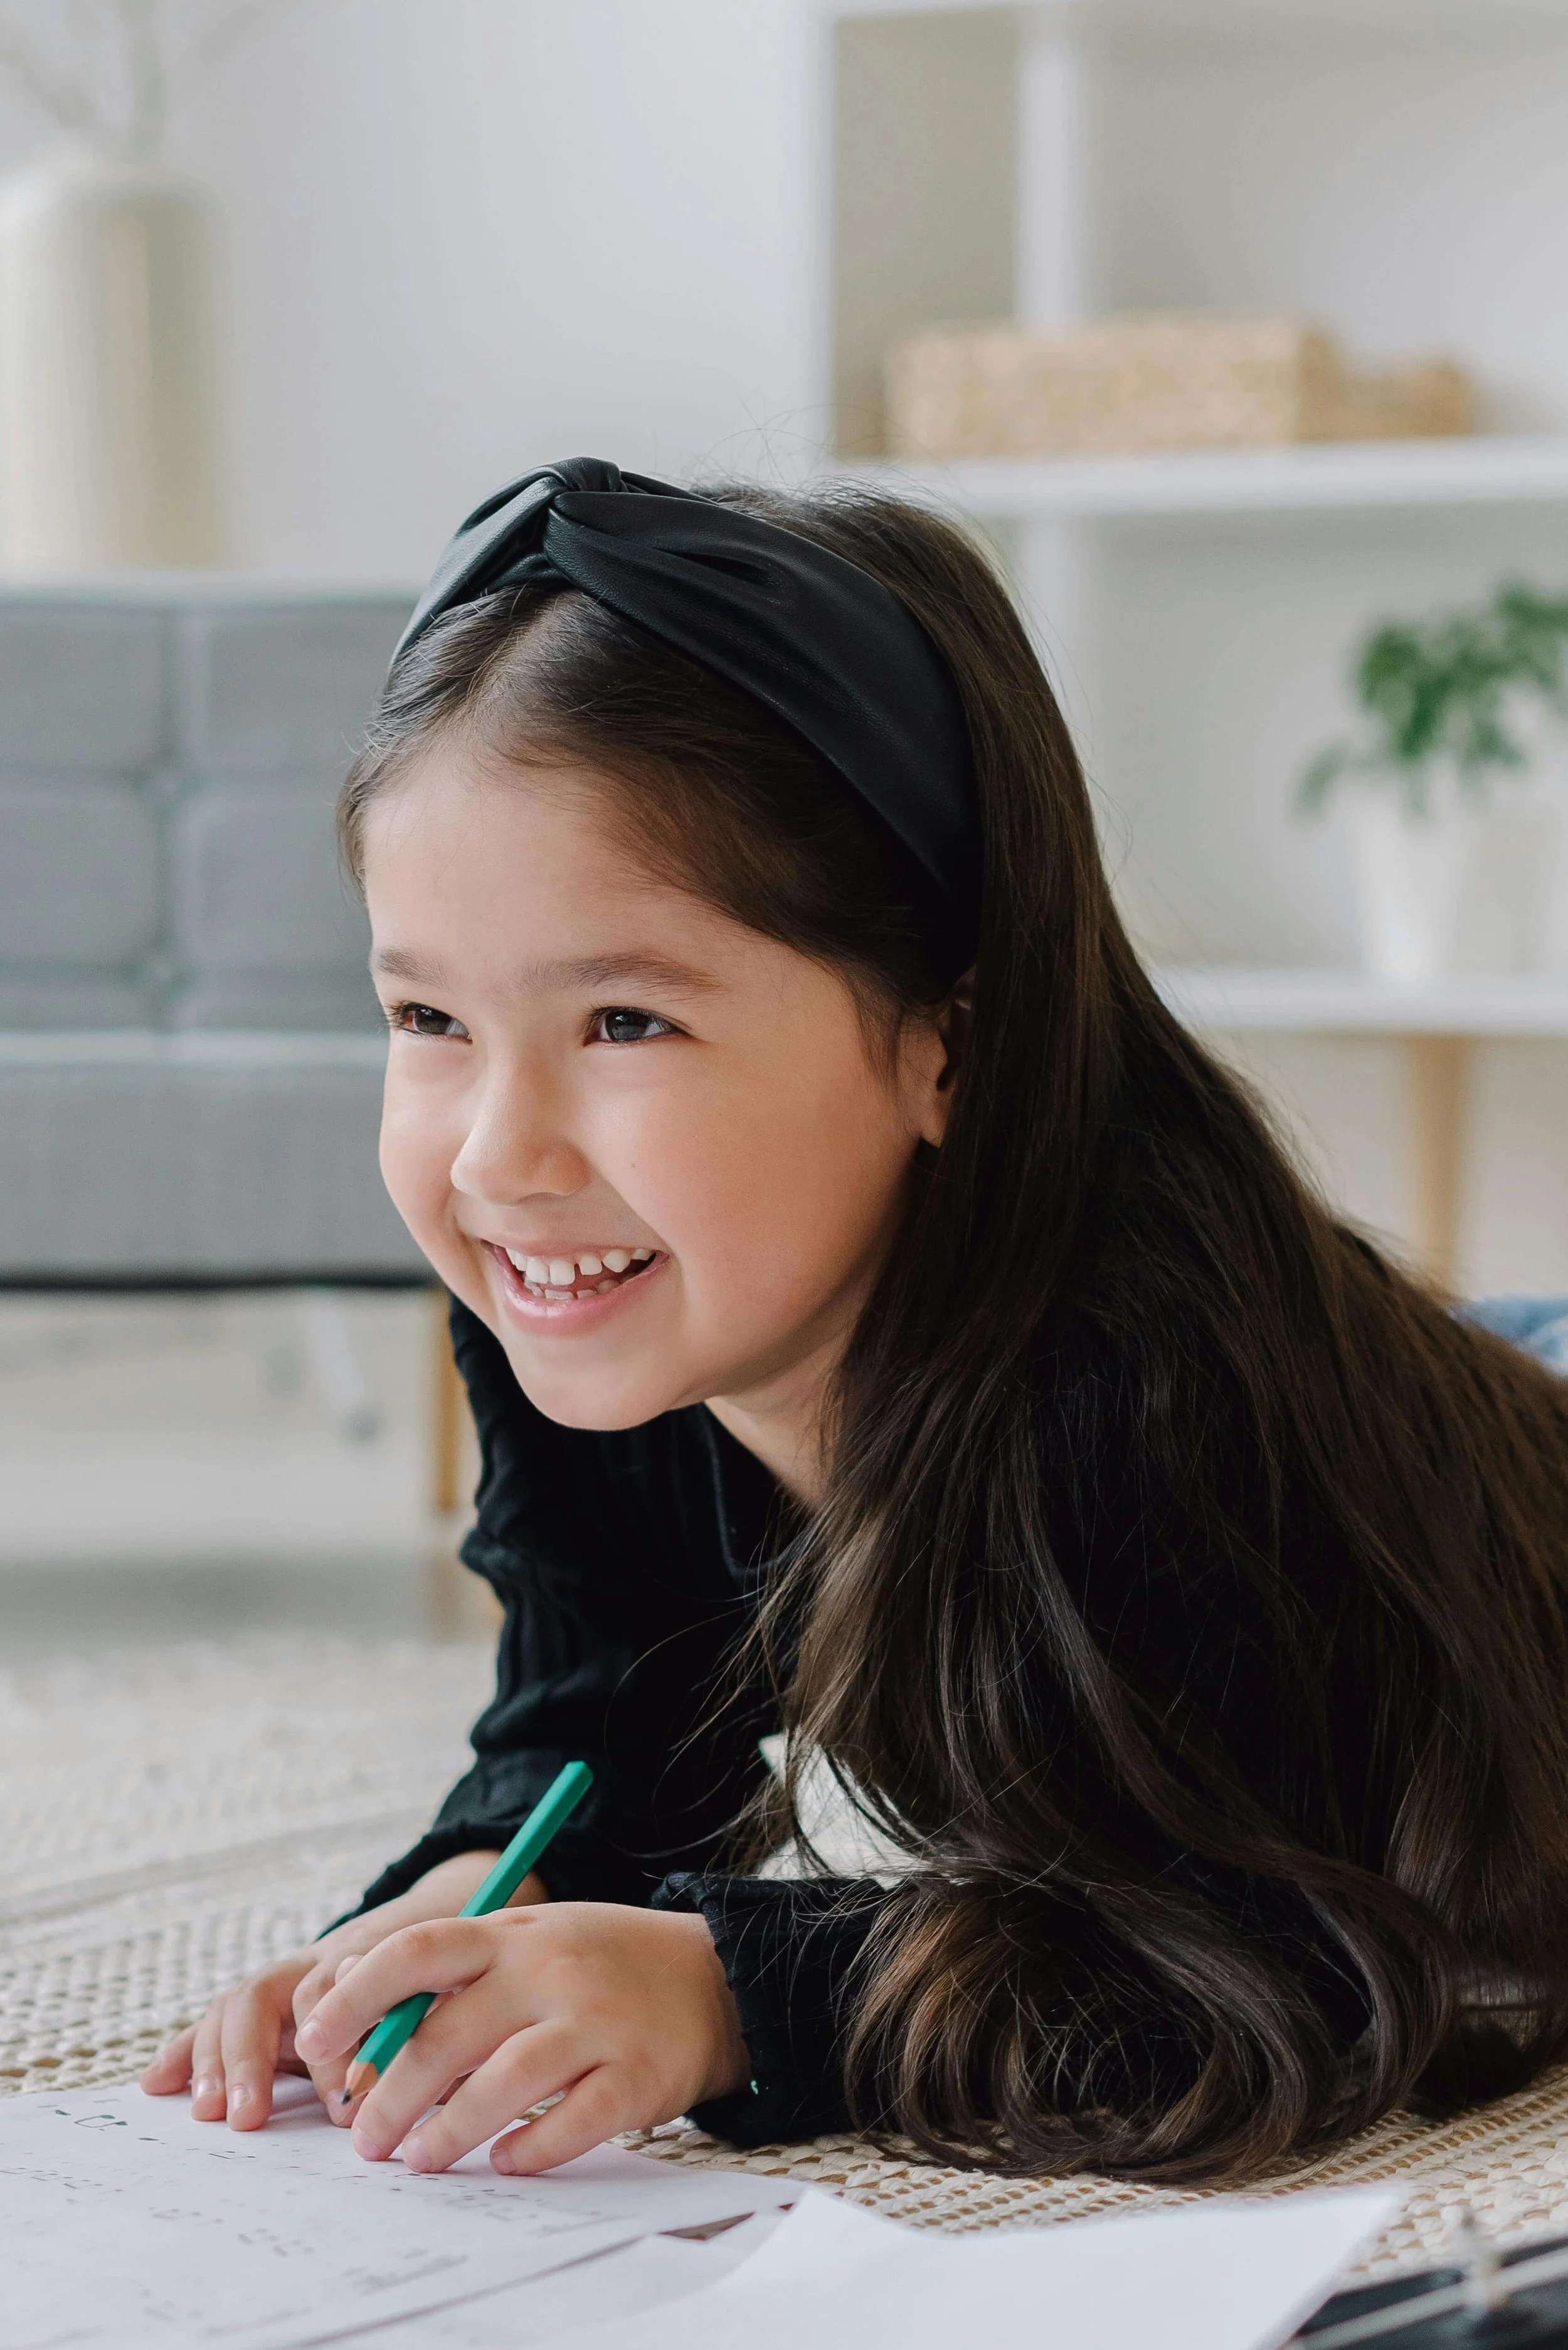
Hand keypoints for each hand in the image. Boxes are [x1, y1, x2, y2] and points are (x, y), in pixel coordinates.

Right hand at [138, 1851, 520, 2129]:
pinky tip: (156, 2083)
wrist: (446, 1931)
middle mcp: (322, 1961)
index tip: (343, 2098)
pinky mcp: (270, 2005)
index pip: (338, 1984)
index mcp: (373, 1955)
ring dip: (218, 2058)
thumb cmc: (456, 1982)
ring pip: (241, 2001)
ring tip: (208, 2112)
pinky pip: (222, 2021)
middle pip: (271, 1991)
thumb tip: (389, 2080)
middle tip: (251, 2116)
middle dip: (253, 2055)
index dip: (336, 2039)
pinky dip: (189, 2051)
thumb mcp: (457, 1998)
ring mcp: (293, 1977)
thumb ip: (427, 2027)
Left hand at [292, 1901, 749, 2175]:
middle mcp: (548, 1970)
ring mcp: (595, 2021)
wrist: (717, 1976)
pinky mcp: (636, 2074)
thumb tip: (359, 2005)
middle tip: (364, 2138)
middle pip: (447, 2034)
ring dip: (447, 2131)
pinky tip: (502, 2163)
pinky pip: (570, 2123)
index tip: (312, 2042)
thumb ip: (455, 1968)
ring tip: (418, 2160)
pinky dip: (527, 2150)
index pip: (415, 1952)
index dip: (355, 1996)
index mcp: (513, 1932)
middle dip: (390, 2094)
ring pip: (502, 2083)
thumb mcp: (529, 1939)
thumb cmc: (602, 1962)